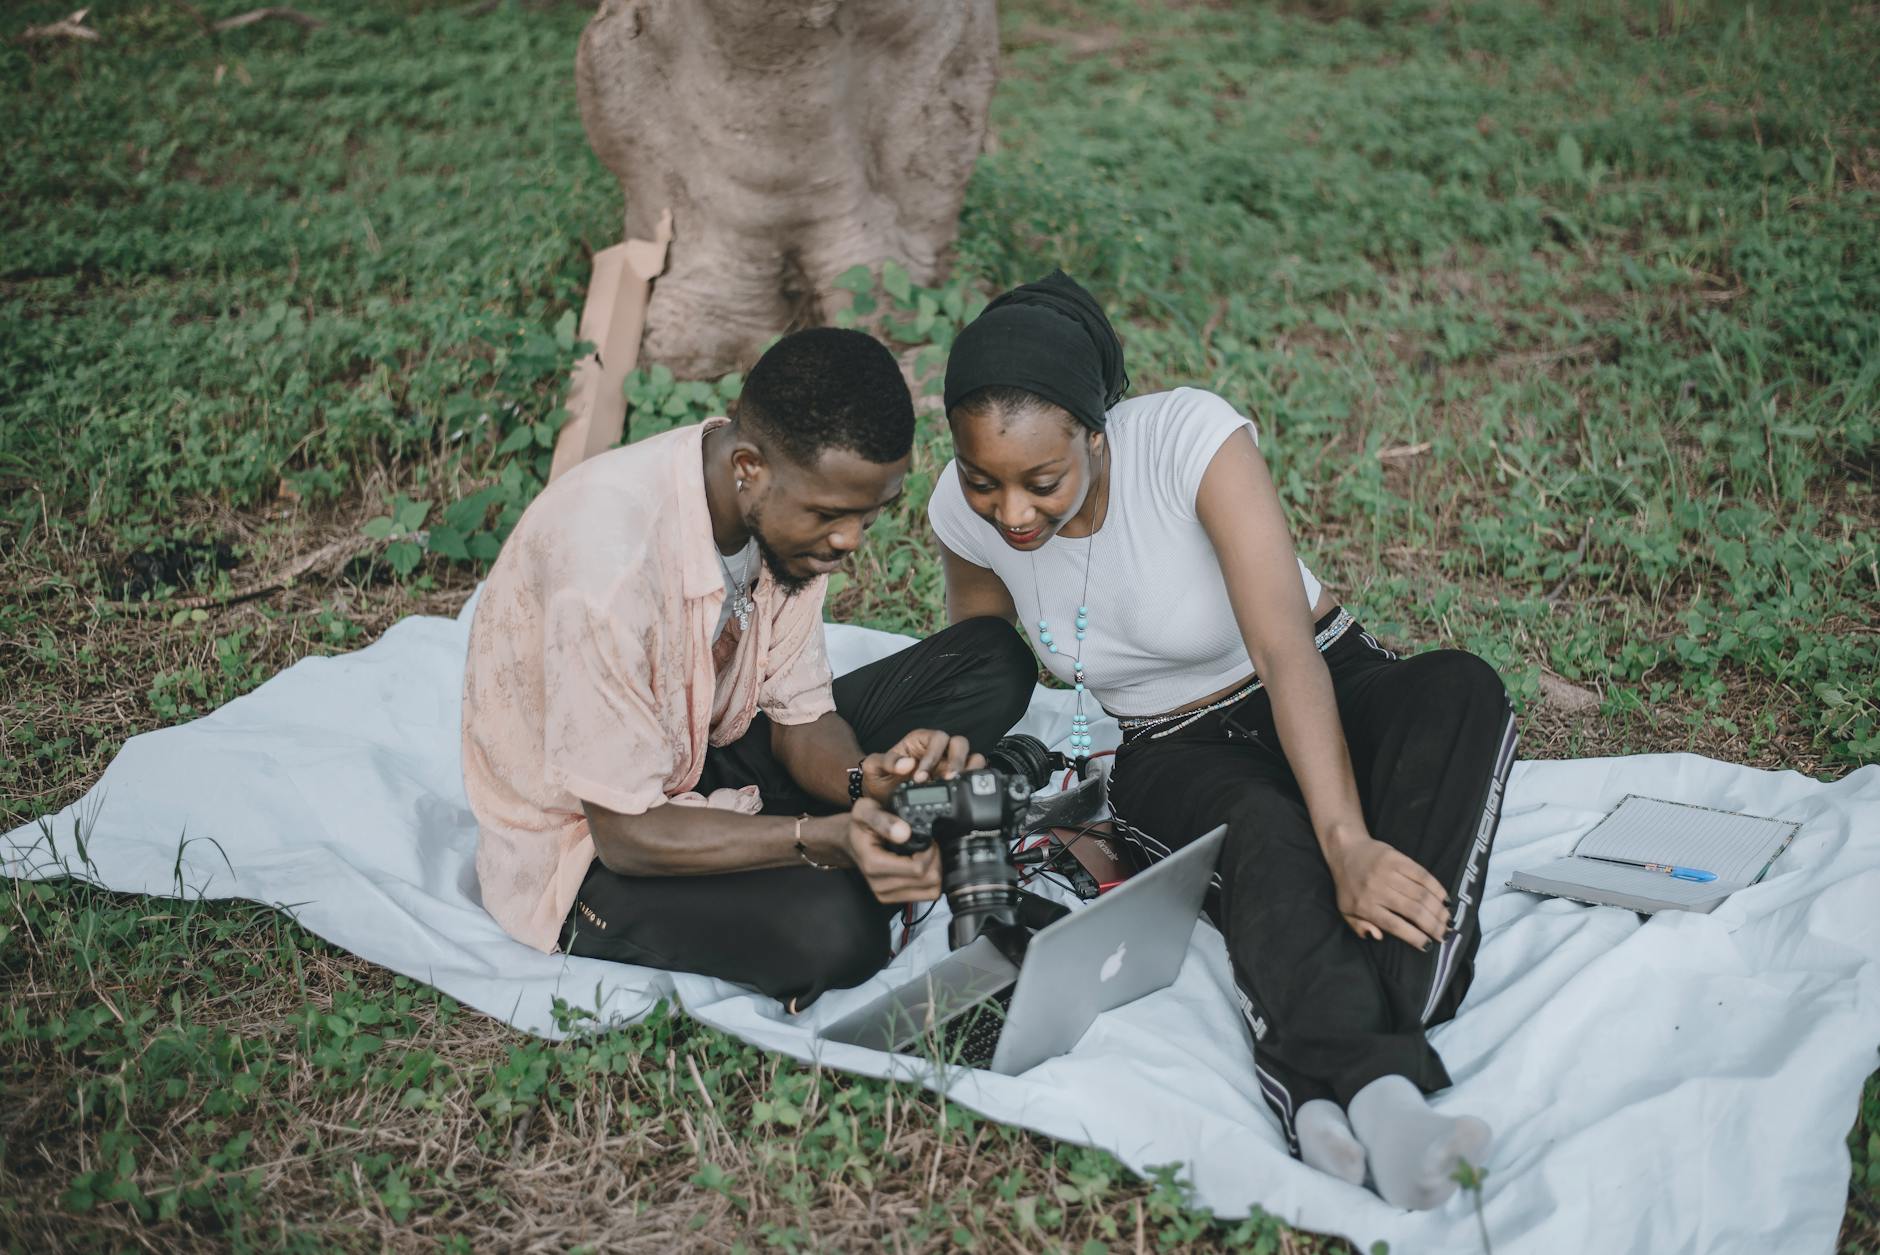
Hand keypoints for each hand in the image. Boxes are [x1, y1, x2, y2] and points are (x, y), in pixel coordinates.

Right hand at [845, 799, 940, 903]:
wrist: (850, 841)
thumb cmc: (859, 826)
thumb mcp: (866, 811)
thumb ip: (884, 820)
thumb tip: (904, 833)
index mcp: (874, 865)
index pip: (918, 869)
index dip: (930, 852)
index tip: (927, 839)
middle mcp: (879, 885)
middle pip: (928, 881)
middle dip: (935, 860)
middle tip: (928, 844)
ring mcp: (886, 894)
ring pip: (930, 890)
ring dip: (934, 870)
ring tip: (924, 854)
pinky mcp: (892, 898)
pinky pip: (925, 895)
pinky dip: (930, 880)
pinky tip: (922, 865)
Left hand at [858, 728, 984, 804]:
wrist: (882, 800)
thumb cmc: (880, 778)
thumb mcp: (876, 768)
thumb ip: (887, 762)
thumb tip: (907, 764)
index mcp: (921, 741)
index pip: (937, 738)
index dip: (932, 756)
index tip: (920, 777)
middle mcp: (940, 751)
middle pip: (960, 744)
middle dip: (956, 762)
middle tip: (946, 780)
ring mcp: (951, 766)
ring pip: (973, 758)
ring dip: (968, 772)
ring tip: (958, 789)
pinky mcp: (957, 783)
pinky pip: (973, 779)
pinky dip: (972, 785)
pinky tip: (962, 796)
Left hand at [1323, 831, 1450, 949]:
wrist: (1346, 850)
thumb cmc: (1348, 885)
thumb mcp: (1346, 910)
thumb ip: (1359, 927)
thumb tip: (1378, 936)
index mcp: (1364, 905)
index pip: (1394, 925)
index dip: (1414, 937)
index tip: (1429, 946)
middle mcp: (1377, 889)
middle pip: (1413, 911)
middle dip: (1433, 926)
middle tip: (1445, 934)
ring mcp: (1388, 872)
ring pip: (1421, 894)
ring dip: (1438, 910)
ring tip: (1447, 920)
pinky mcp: (1397, 858)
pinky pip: (1422, 875)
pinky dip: (1437, 888)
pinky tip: (1444, 900)